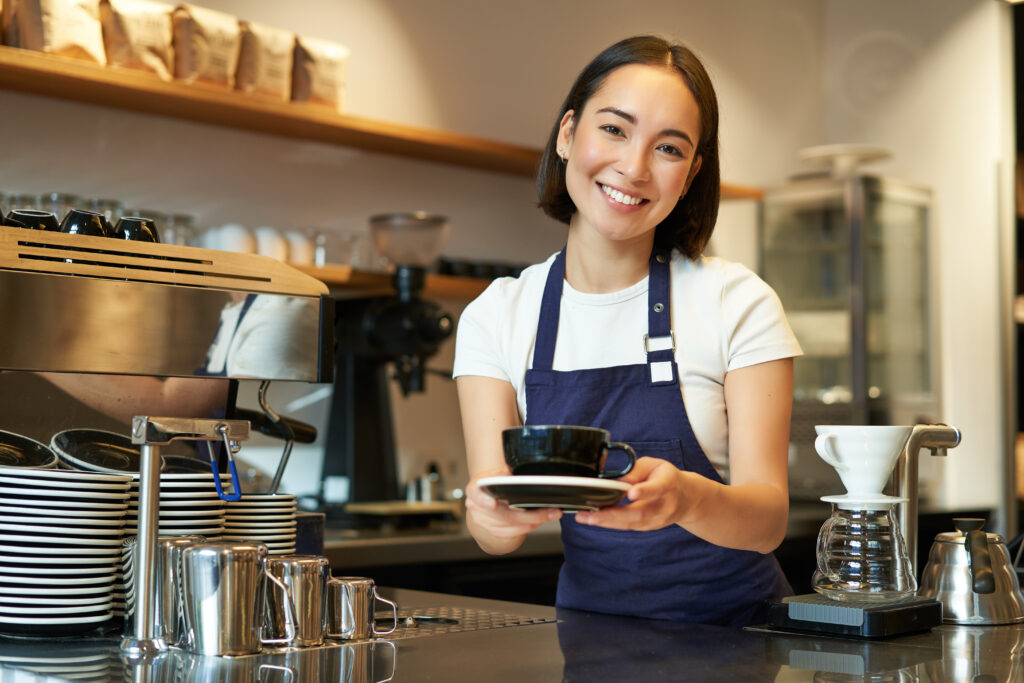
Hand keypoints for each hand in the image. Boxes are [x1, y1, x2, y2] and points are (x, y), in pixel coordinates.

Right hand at [465, 468, 561, 552]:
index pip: (476, 494)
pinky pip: (514, 533)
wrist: (487, 501)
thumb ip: (505, 474)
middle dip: (530, 514)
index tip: (494, 505)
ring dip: (535, 521)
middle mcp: (476, 508)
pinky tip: (539, 520)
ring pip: (513, 525)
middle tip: (551, 510)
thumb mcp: (498, 474)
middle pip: (504, 514)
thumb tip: (522, 475)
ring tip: (551, 514)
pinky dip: (529, 526)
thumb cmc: (495, 485)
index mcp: (475, 489)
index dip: (484, 500)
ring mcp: (484, 523)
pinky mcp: (494, 533)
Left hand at [574, 457, 695, 530]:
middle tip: (589, 514)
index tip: (631, 493)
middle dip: (612, 514)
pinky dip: (609, 523)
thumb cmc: (666, 477)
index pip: (657, 488)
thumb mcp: (654, 465)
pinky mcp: (648, 527)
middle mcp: (664, 506)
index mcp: (667, 485)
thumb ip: (636, 470)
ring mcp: (657, 520)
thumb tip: (617, 480)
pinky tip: (593, 519)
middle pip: (639, 513)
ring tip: (584, 517)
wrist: (686, 499)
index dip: (644, 491)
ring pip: (631, 523)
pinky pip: (627, 526)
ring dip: (606, 521)